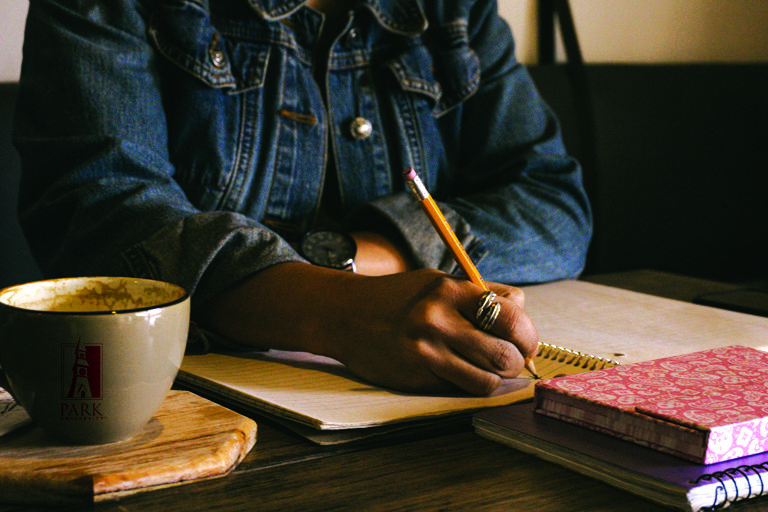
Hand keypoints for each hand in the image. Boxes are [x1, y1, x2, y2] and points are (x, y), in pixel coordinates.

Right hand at [198, 262, 538, 394]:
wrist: (343, 315)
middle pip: (507, 348)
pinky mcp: (417, 375)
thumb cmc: (397, 298)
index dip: (525, 329)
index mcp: (450, 288)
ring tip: (487, 370)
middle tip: (512, 359)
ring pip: (490, 377)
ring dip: (496, 377)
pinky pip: (462, 388)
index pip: (512, 310)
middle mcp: (440, 318)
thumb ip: (476, 293)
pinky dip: (469, 385)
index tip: (522, 339)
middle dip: (518, 357)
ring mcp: (428, 349)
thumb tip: (520, 311)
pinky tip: (460, 374)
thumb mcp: (435, 281)